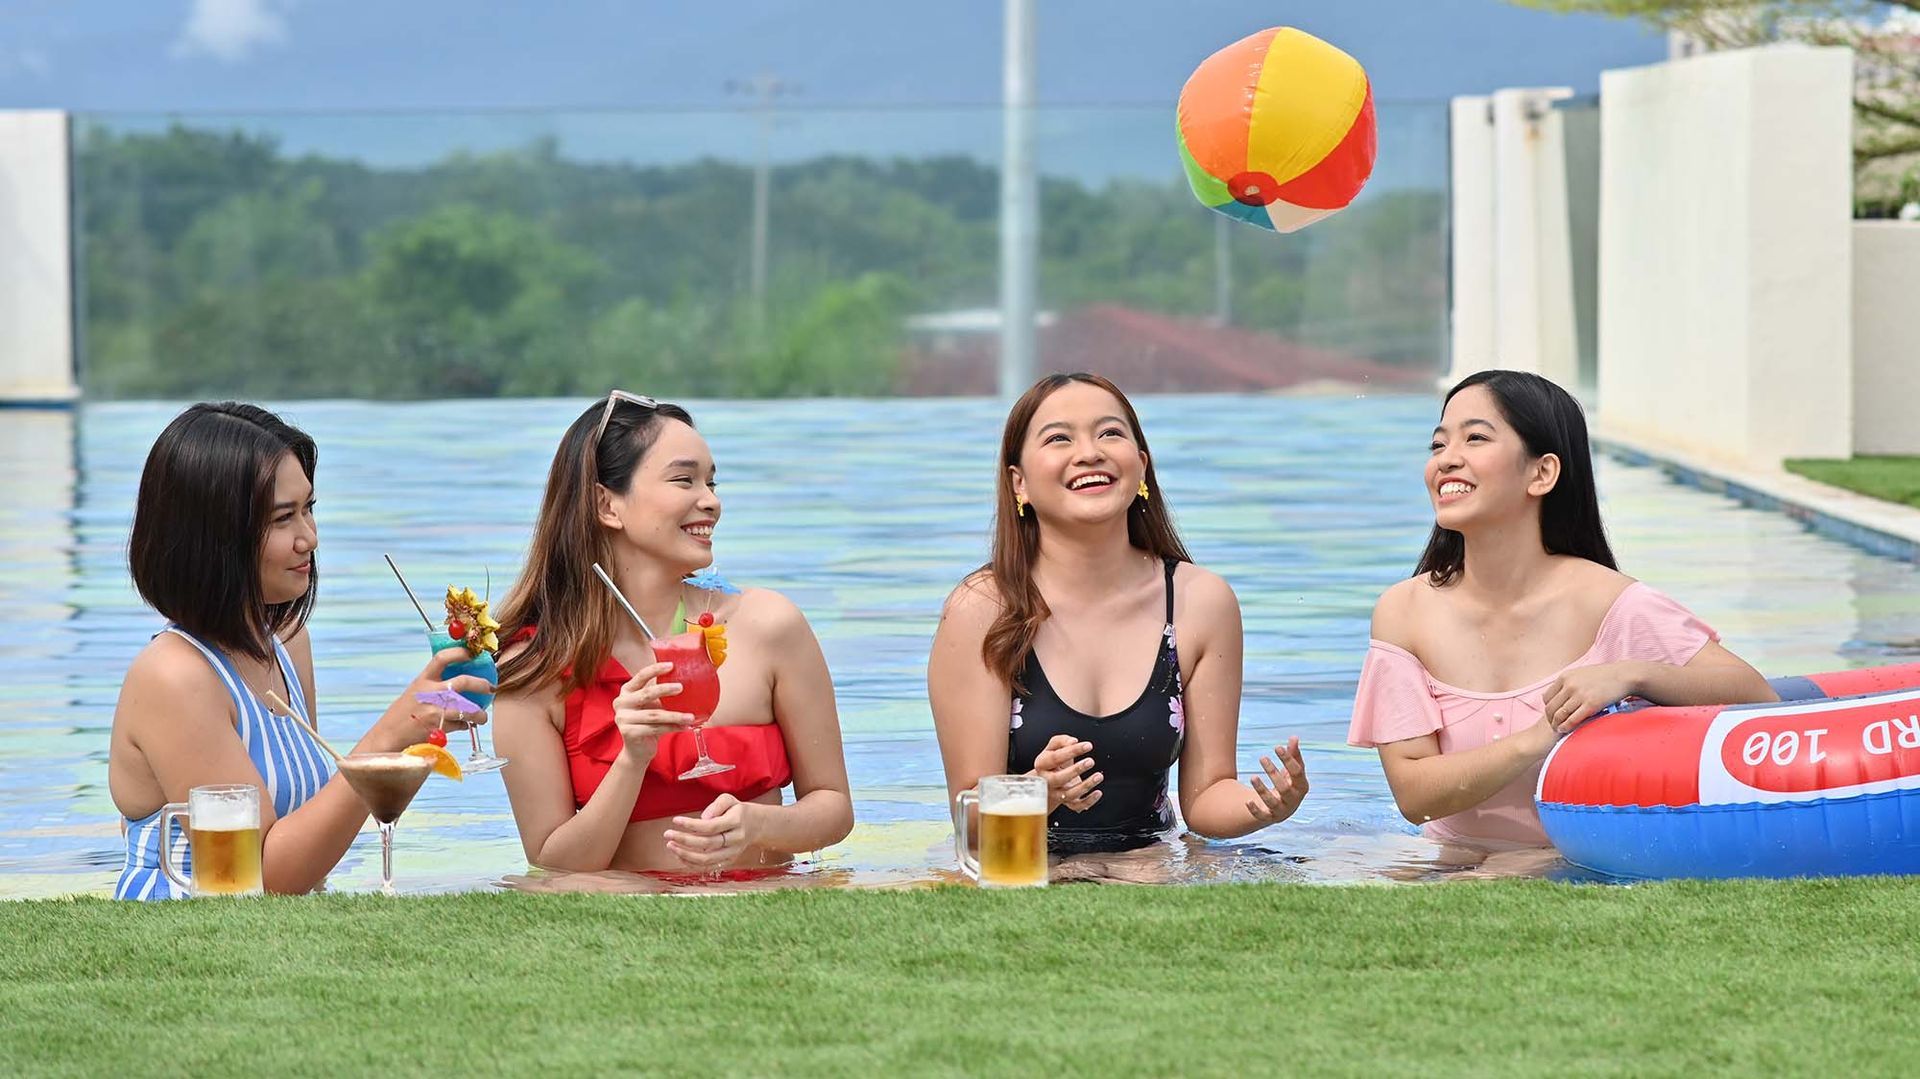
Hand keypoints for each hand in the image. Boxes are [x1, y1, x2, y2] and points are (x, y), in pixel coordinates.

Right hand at [379, 646, 495, 740]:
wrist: (388, 736)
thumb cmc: (403, 714)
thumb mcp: (415, 692)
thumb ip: (433, 685)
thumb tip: (461, 681)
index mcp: (422, 680)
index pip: (442, 658)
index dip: (460, 652)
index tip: (473, 654)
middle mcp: (429, 692)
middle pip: (463, 682)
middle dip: (481, 684)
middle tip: (491, 688)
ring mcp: (434, 710)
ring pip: (467, 709)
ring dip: (479, 714)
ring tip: (482, 717)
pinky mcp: (438, 728)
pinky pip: (460, 725)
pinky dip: (465, 726)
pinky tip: (464, 726)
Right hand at [611, 661, 697, 760]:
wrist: (637, 749)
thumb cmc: (647, 722)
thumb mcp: (652, 705)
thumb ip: (660, 693)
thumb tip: (686, 677)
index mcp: (626, 691)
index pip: (640, 676)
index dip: (655, 669)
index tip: (671, 665)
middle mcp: (621, 702)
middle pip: (646, 693)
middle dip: (665, 689)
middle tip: (681, 687)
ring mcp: (622, 718)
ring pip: (654, 715)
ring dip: (675, 715)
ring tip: (690, 716)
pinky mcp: (628, 732)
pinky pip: (655, 728)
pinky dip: (672, 727)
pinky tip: (684, 727)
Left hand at [665, 793, 753, 868]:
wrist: (756, 826)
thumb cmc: (738, 811)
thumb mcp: (729, 800)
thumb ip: (716, 805)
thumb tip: (702, 818)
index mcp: (736, 822)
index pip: (711, 826)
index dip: (691, 825)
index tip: (675, 820)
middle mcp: (735, 840)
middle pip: (707, 844)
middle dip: (684, 840)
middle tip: (668, 834)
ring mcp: (732, 853)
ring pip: (707, 859)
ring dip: (685, 855)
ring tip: (670, 846)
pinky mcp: (728, 861)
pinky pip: (708, 866)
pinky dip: (691, 863)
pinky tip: (679, 855)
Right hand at [1031, 734, 1101, 812]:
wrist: (1047, 779)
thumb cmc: (1053, 761)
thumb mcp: (1053, 747)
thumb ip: (1062, 741)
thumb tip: (1073, 742)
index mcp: (1042, 765)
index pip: (1055, 758)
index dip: (1072, 751)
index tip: (1087, 746)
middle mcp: (1047, 781)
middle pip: (1059, 779)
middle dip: (1076, 770)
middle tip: (1090, 761)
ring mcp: (1056, 793)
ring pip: (1069, 794)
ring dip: (1086, 785)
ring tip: (1098, 776)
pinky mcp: (1066, 802)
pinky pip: (1077, 806)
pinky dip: (1089, 801)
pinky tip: (1098, 792)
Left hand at [1244, 737, 1307, 826]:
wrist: (1284, 807)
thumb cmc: (1289, 783)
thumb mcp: (1292, 770)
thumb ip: (1293, 754)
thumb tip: (1294, 737)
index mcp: (1302, 787)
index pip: (1297, 773)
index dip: (1288, 760)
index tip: (1277, 747)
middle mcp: (1294, 800)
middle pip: (1284, 788)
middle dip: (1273, 773)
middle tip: (1262, 757)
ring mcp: (1282, 810)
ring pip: (1272, 802)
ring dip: (1262, 790)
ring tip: (1252, 777)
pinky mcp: (1270, 818)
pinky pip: (1263, 816)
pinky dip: (1255, 810)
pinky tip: (1247, 801)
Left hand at [1543, 663, 1642, 733]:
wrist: (1623, 675)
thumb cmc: (1603, 676)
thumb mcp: (1580, 673)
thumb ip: (1568, 683)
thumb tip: (1557, 694)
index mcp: (1565, 677)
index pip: (1546, 698)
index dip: (1548, 709)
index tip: (1552, 715)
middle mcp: (1570, 685)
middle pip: (1551, 707)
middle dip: (1550, 719)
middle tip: (1553, 726)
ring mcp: (1580, 695)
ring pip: (1560, 715)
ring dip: (1557, 725)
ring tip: (1558, 730)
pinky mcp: (1591, 704)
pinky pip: (1573, 719)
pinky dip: (1566, 726)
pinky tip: (1565, 730)